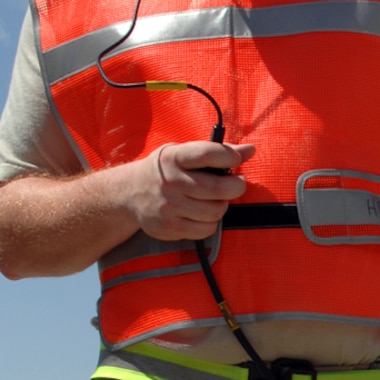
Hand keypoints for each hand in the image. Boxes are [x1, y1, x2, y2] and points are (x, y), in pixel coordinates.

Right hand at [123, 140, 252, 239]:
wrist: (129, 192)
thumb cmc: (165, 170)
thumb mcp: (182, 153)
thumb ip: (215, 152)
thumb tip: (250, 150)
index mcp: (174, 158)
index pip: (209, 154)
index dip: (231, 157)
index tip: (238, 160)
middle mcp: (171, 182)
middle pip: (219, 188)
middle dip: (236, 186)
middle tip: (236, 184)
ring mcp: (169, 207)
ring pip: (216, 211)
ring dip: (223, 205)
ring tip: (216, 199)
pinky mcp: (169, 227)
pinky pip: (206, 229)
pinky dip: (211, 222)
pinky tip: (204, 213)